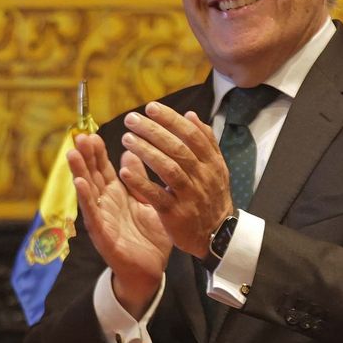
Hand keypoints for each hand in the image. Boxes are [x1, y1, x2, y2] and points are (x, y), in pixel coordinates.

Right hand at [70, 132, 171, 309]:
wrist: (150, 271)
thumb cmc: (149, 237)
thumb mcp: (148, 202)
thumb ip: (139, 180)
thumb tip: (130, 153)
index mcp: (117, 195)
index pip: (103, 169)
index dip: (97, 152)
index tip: (91, 133)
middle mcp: (105, 204)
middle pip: (92, 175)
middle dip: (85, 156)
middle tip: (79, 135)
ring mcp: (102, 219)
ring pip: (88, 191)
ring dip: (79, 172)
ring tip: (72, 153)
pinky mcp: (103, 234)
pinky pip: (93, 213)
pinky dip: (86, 198)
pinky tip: (80, 183)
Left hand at [117, 102, 234, 256]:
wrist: (217, 235)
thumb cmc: (211, 197)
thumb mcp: (216, 168)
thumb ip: (205, 142)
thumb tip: (191, 115)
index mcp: (211, 163)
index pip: (192, 135)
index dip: (171, 120)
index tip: (151, 107)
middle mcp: (202, 177)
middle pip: (178, 149)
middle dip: (153, 131)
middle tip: (132, 119)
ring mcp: (189, 196)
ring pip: (168, 169)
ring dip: (146, 152)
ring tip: (126, 138)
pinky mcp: (176, 214)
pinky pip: (157, 196)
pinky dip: (142, 183)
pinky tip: (125, 171)